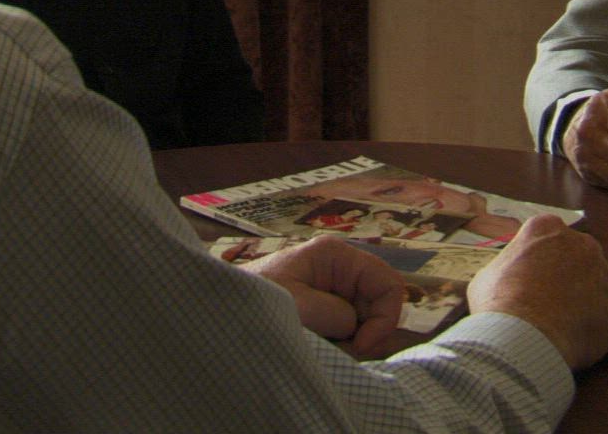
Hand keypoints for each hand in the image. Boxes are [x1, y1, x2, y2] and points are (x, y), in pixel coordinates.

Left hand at [241, 235, 404, 354]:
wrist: (219, 313)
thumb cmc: (255, 299)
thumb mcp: (298, 305)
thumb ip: (335, 313)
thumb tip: (352, 326)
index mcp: (335, 256)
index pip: (388, 284)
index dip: (384, 318)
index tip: (361, 345)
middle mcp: (339, 271)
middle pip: (377, 307)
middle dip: (364, 335)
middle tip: (337, 351)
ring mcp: (331, 292)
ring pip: (363, 325)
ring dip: (349, 343)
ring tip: (319, 348)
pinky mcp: (322, 312)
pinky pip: (346, 333)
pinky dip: (338, 346)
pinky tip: (317, 348)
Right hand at [467, 214, 607, 369]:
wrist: (522, 336)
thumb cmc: (498, 302)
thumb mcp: (488, 274)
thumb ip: (510, 268)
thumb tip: (513, 278)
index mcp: (548, 228)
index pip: (549, 240)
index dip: (540, 264)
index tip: (532, 282)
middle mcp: (583, 244)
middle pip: (579, 260)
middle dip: (568, 280)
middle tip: (548, 306)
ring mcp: (606, 275)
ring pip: (598, 290)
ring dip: (585, 305)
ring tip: (560, 329)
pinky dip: (597, 331)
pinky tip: (575, 343)